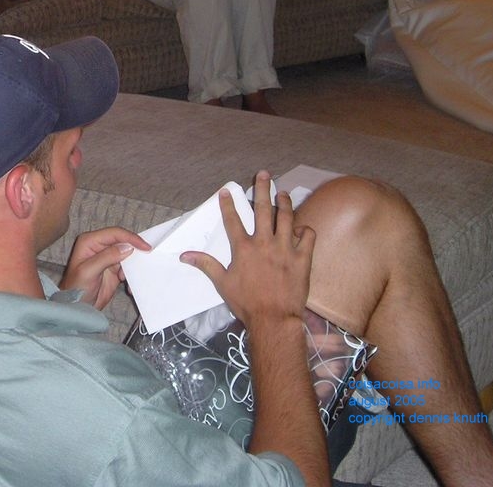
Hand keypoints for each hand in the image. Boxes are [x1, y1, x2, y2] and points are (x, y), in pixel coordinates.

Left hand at [60, 227, 150, 309]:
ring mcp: (107, 257)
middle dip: (134, 250)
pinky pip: (128, 267)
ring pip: (127, 254)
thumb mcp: (89, 272)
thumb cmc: (76, 289)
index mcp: (90, 241)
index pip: (114, 233)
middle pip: (123, 241)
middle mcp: (99, 246)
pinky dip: (131, 275)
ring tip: (128, 278)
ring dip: (133, 265)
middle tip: (146, 258)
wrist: (77, 307)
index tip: (145, 246)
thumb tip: (127, 247)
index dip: (131, 238)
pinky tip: (127, 285)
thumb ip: (107, 257)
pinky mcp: (114, 269)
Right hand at [179, 171, 314, 329]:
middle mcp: (264, 242)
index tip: (226, 190)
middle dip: (263, 188)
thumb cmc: (246, 302)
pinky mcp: (302, 258)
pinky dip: (305, 229)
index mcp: (243, 248)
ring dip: (285, 203)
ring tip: (284, 192)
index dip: (228, 204)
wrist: (274, 319)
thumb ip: (206, 264)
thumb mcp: (222, 283)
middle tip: (264, 174)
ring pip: (287, 217)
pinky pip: (307, 236)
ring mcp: (285, 249)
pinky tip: (301, 227)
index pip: (233, 220)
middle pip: (263, 209)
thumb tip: (184, 255)